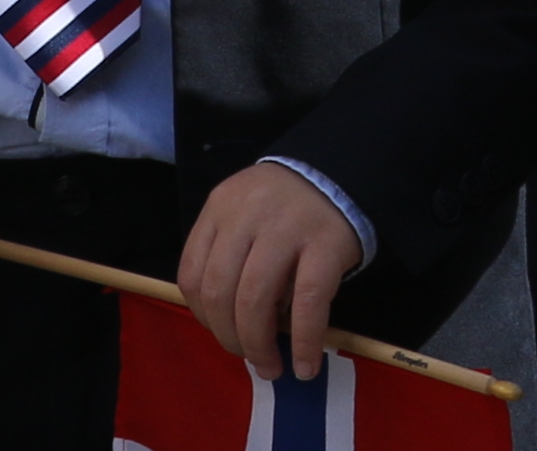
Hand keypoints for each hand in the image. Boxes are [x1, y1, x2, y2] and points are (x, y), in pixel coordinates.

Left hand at [181, 164, 367, 381]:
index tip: (222, 332)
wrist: (343, 171)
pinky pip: (307, 301)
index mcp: (221, 207)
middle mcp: (248, 214)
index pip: (193, 274)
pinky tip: (305, 363)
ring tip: (271, 366)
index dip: (202, 316)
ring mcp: (287, 226)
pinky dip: (303, 340)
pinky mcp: (326, 242)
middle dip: (230, 338)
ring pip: (254, 298)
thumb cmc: (287, 203)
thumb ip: (230, 255)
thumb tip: (233, 327)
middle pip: (219, 290)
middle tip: (250, 359)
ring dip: (258, 344)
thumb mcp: (246, 213)